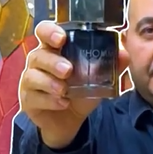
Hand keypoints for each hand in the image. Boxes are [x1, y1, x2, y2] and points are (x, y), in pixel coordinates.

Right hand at [20, 21, 128, 147]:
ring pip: (33, 76)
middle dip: (53, 61)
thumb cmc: (79, 93)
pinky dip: (49, 101)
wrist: (69, 122)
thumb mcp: (97, 80)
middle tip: (68, 70)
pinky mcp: (28, 100)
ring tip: (64, 90)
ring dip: (50, 82)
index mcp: (54, 50)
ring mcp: (30, 81)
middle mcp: (39, 62)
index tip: (61, 38)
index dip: (50, 32)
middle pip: (38, 54)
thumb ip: (109, 67)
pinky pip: (34, 97)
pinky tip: (62, 103)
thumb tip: (124, 54)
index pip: (44, 32)